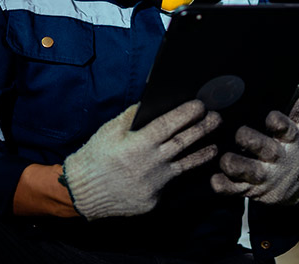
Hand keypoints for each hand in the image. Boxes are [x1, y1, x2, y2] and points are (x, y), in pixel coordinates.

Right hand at [61, 100, 219, 218]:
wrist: (82, 192)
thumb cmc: (95, 156)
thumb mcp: (109, 130)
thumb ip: (132, 115)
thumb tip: (150, 99)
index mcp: (139, 143)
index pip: (170, 124)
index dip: (188, 113)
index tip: (201, 105)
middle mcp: (151, 163)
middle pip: (185, 142)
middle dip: (204, 128)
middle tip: (217, 118)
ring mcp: (155, 183)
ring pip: (186, 164)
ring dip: (203, 153)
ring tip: (214, 144)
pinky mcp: (154, 200)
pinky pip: (171, 183)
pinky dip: (180, 174)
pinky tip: (191, 166)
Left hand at [210, 86, 298, 205]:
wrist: (295, 189)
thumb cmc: (291, 151)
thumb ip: (295, 110)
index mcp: (290, 141)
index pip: (287, 130)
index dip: (279, 123)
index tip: (270, 116)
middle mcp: (278, 158)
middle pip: (267, 150)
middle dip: (253, 141)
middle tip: (240, 134)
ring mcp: (263, 176)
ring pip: (249, 171)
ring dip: (236, 165)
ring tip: (225, 159)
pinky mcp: (249, 189)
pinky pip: (234, 189)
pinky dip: (224, 185)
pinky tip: (215, 178)